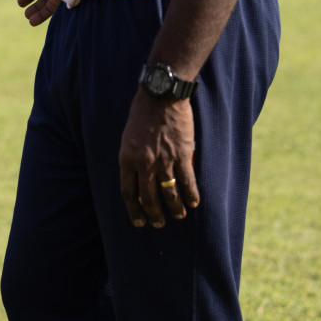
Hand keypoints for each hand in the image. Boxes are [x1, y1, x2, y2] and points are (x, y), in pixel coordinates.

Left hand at [118, 90, 198, 227]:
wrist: (160, 96)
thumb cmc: (142, 114)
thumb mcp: (128, 137)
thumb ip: (131, 158)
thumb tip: (137, 178)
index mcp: (126, 158)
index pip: (128, 192)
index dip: (134, 210)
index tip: (138, 221)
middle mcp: (143, 163)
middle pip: (148, 197)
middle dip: (153, 214)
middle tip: (158, 223)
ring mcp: (163, 161)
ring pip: (169, 193)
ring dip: (174, 208)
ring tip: (177, 215)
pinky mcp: (181, 155)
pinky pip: (187, 181)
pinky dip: (191, 195)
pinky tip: (193, 203)